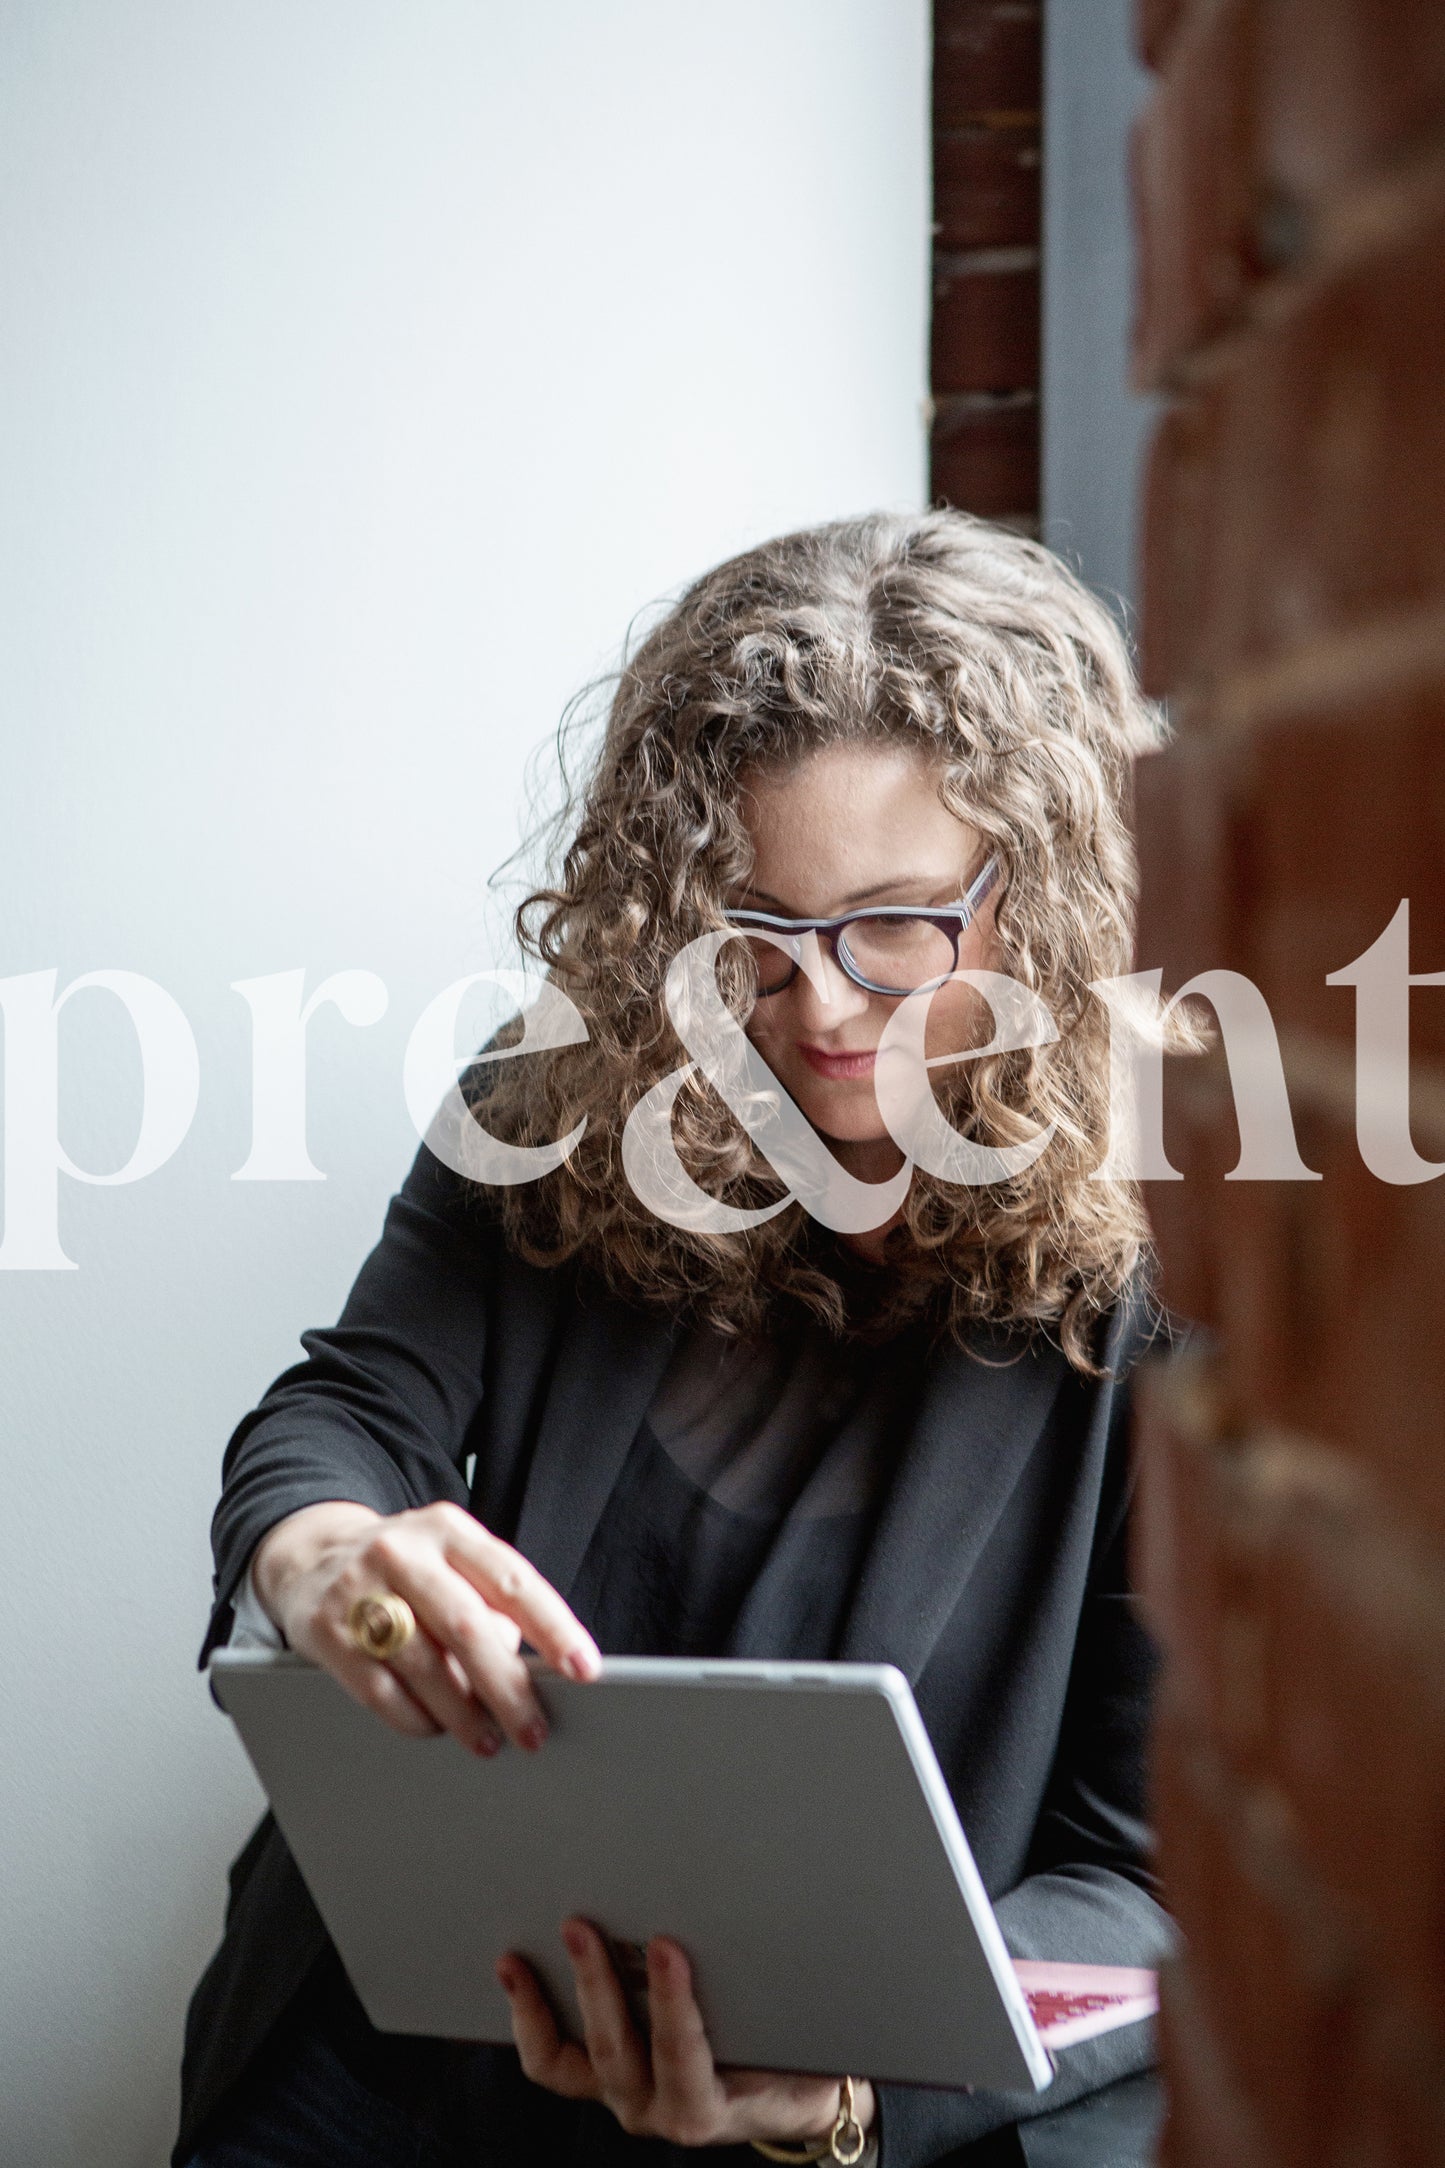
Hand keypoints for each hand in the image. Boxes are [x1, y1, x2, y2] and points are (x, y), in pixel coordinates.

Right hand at [249, 1499, 599, 1755]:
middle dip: (507, 1687)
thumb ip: (490, 1602)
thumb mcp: (451, 1561)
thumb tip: (524, 1670)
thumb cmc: (405, 1568)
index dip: (553, 1627)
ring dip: (463, 1714)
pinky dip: (414, 1718)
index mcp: (449, 1531)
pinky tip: (434, 1729)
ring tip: (488, 1741)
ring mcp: (360, 1588)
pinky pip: (379, 1689)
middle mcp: (404, 1552)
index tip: (583, 1668)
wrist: (311, 1555)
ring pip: (424, 1665)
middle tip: (533, 1730)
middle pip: (467, 1626)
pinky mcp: (326, 1629)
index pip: (513, 1580)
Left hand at [497, 1915, 875, 2150]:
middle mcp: (656, 2109)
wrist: (790, 2099)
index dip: (671, 2004)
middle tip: (580, 1928)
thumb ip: (774, 1999)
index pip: (682, 2056)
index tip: (666, 1947)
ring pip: (570, 2062)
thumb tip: (768, 1928)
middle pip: (615, 2050)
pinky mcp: (601, 2082)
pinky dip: (530, 2020)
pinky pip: (554, 2063)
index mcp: (706, 2106)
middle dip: (594, 1985)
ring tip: (520, 1958)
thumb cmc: (796, 2060)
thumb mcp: (797, 2037)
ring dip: (542, 2007)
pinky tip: (515, 1975)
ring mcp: (623, 2096)